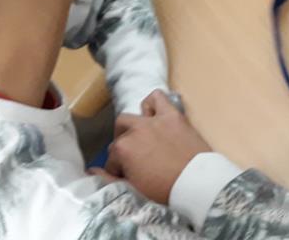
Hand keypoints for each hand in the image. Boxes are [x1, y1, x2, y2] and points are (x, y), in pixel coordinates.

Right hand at [104, 90, 211, 204]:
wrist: (197, 182)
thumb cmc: (164, 190)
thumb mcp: (133, 190)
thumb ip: (109, 180)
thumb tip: (92, 173)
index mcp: (123, 150)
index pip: (112, 159)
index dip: (118, 170)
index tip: (127, 177)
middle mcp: (135, 131)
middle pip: (119, 136)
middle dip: (123, 147)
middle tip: (134, 159)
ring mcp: (153, 120)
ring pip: (131, 116)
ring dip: (132, 127)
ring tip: (142, 138)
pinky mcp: (172, 115)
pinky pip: (157, 98)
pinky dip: (152, 104)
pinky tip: (154, 115)